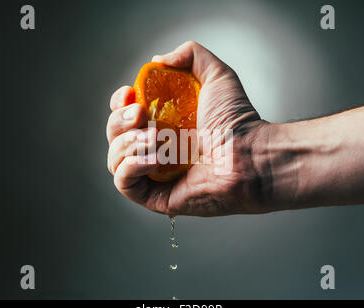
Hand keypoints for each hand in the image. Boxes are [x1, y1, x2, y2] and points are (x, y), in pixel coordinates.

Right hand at [107, 41, 269, 216]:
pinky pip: (124, 183)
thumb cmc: (238, 120)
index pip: (124, 114)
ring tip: (156, 137)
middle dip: (119, 121)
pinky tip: (156, 158)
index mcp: (163, 123)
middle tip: (142, 114)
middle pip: (114, 135)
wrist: (249, 154)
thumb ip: (190, 54)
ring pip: (114, 159)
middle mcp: (154, 148)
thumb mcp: (216, 75)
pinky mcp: (155, 197)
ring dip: (127, 143)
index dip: (120, 103)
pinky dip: (131, 167)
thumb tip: (158, 60)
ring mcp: (154, 174)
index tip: (132, 95)